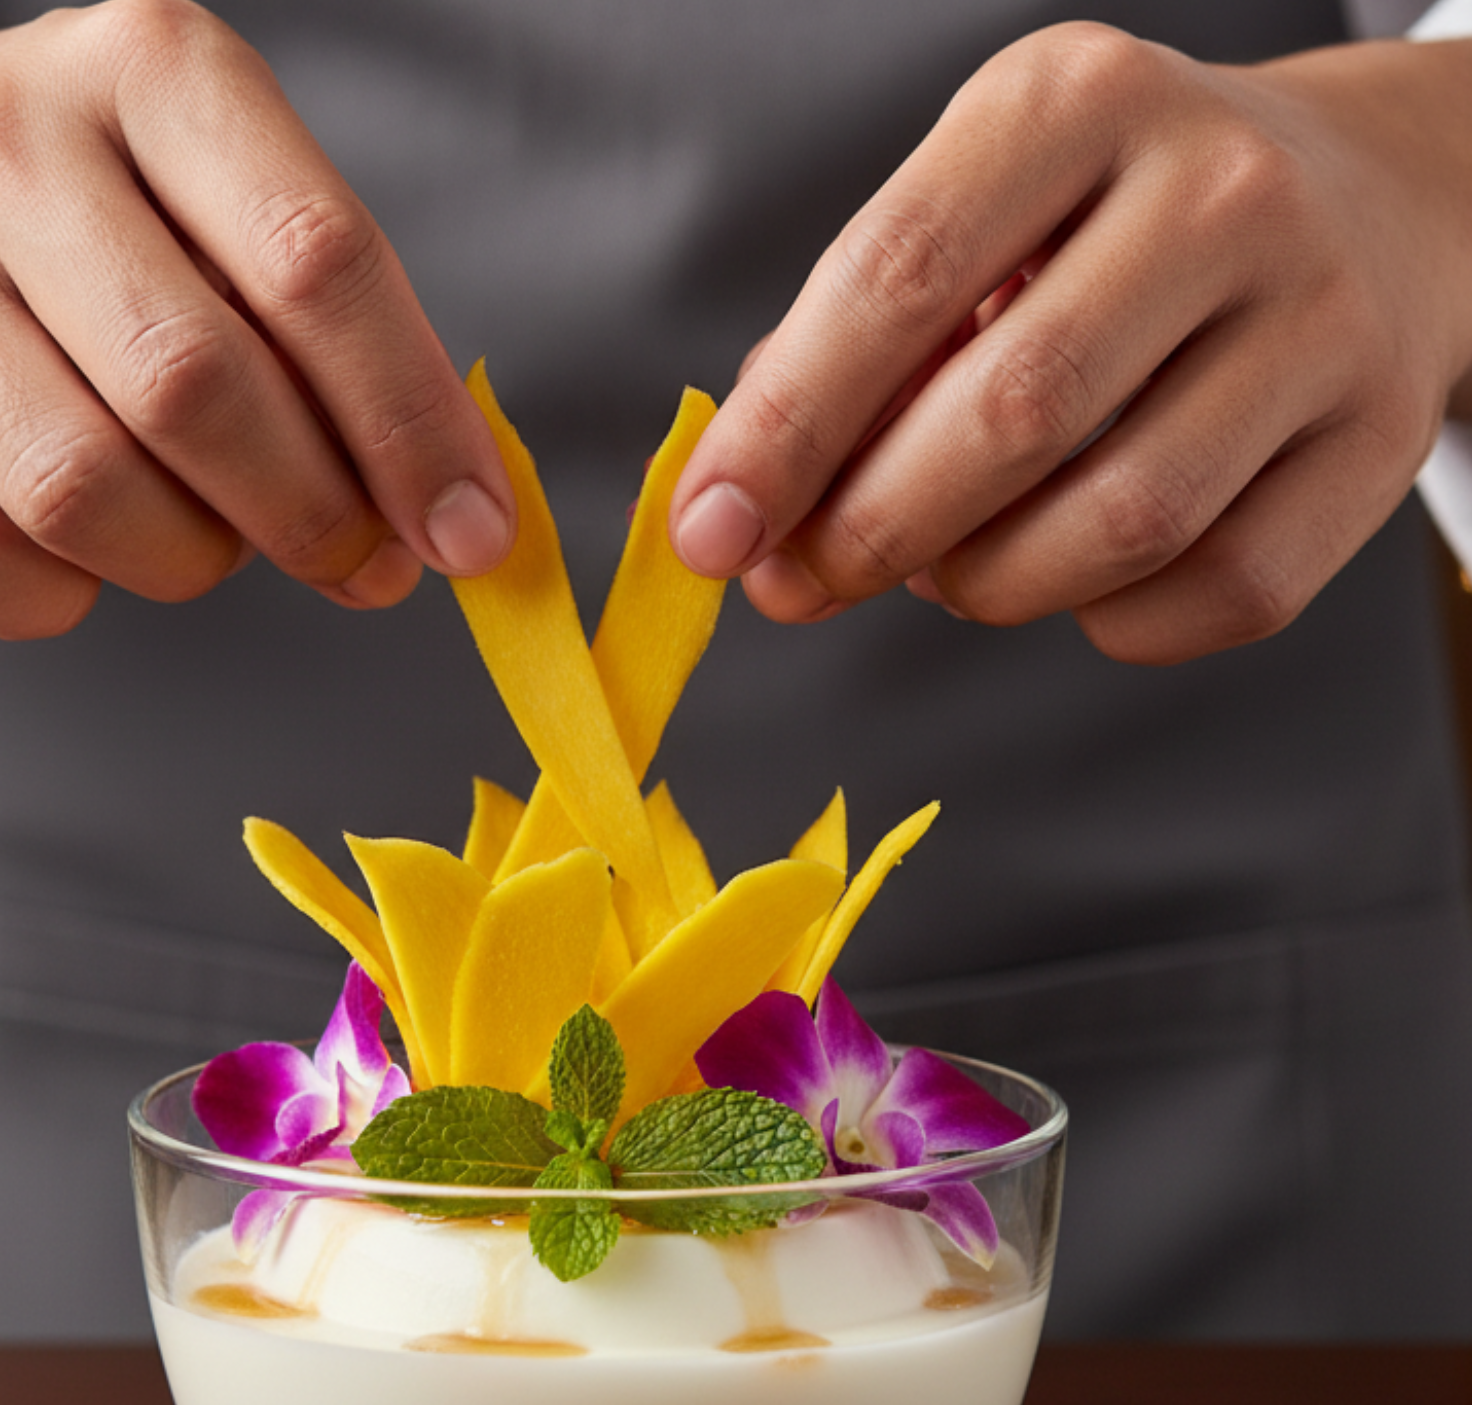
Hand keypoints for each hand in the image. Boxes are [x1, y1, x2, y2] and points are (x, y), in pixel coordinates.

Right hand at [0, 0, 512, 636]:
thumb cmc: (94, 220)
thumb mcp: (230, 209)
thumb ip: (342, 342)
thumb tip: (447, 517)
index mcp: (151, 69)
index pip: (316, 263)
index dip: (411, 425)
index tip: (469, 533)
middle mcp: (3, 144)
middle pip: (197, 388)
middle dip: (313, 516)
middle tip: (361, 564)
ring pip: (80, 491)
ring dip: (186, 561)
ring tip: (208, 538)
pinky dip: (58, 598)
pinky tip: (88, 557)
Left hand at [669, 23, 1471, 663]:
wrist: (1370, 203)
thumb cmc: (1114, 234)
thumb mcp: (978, 219)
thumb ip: (854, 348)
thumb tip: (748, 511)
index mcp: (1079, 103)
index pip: (895, 276)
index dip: (785, 431)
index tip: (710, 532)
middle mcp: (1218, 194)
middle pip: (1009, 414)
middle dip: (870, 532)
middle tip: (806, 581)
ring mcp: (1319, 319)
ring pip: (1115, 526)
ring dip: (987, 585)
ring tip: (947, 564)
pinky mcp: (1374, 441)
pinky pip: (1213, 593)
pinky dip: (1107, 620)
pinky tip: (1075, 573)